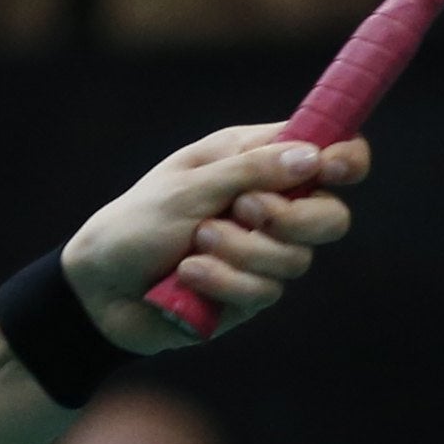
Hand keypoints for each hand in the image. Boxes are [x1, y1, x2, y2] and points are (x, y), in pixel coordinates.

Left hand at [59, 122, 368, 353]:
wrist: (97, 288)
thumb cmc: (135, 223)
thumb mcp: (187, 188)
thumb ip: (250, 171)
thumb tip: (314, 157)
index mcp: (252, 160)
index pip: (326, 152)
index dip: (345, 158)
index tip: (334, 168)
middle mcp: (266, 204)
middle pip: (331, 216)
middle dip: (295, 218)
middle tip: (248, 211)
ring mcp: (262, 252)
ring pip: (297, 258)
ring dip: (240, 251)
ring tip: (194, 244)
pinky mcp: (250, 292)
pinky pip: (265, 290)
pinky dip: (222, 281)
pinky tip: (186, 275)